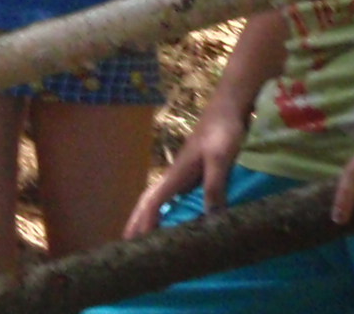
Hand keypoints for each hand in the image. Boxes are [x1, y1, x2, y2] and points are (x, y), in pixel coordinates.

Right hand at [126, 105, 247, 235]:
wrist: (227, 110)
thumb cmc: (222, 131)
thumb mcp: (220, 158)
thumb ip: (214, 185)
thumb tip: (209, 218)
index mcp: (177, 174)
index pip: (154, 202)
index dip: (145, 221)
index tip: (137, 242)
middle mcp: (175, 176)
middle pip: (149, 201)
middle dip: (136, 220)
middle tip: (126, 242)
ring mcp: (183, 175)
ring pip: (158, 199)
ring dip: (146, 215)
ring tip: (140, 234)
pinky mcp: (193, 174)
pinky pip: (172, 198)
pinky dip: (163, 210)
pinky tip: (169, 217)